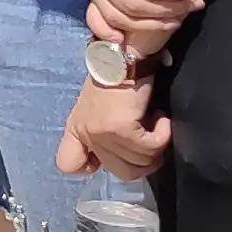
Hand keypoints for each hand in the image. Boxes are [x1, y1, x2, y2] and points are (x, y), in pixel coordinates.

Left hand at [58, 74, 173, 180]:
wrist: (124, 58)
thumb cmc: (118, 81)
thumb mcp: (99, 111)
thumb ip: (103, 136)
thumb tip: (128, 157)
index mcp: (76, 130)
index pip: (68, 165)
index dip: (93, 167)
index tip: (117, 151)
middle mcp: (85, 134)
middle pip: (123, 173)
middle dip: (145, 160)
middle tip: (151, 139)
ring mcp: (100, 133)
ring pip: (142, 162)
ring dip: (157, 145)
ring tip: (154, 122)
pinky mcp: (120, 128)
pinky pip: (152, 147)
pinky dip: (163, 135)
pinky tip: (160, 118)